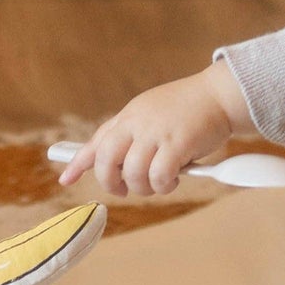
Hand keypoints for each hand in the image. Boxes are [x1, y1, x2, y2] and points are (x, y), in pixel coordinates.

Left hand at [58, 63, 248, 197]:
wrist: (219, 94)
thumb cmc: (189, 109)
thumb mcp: (151, 115)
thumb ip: (133, 134)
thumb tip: (118, 165)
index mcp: (128, 116)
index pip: (97, 141)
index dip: (79, 162)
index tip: (65, 179)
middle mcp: (136, 123)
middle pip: (106, 161)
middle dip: (111, 183)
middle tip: (125, 189)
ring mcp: (155, 132)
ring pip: (133, 174)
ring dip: (144, 188)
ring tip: (160, 183)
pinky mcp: (176, 143)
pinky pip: (159, 176)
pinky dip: (164, 185)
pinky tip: (174, 178)